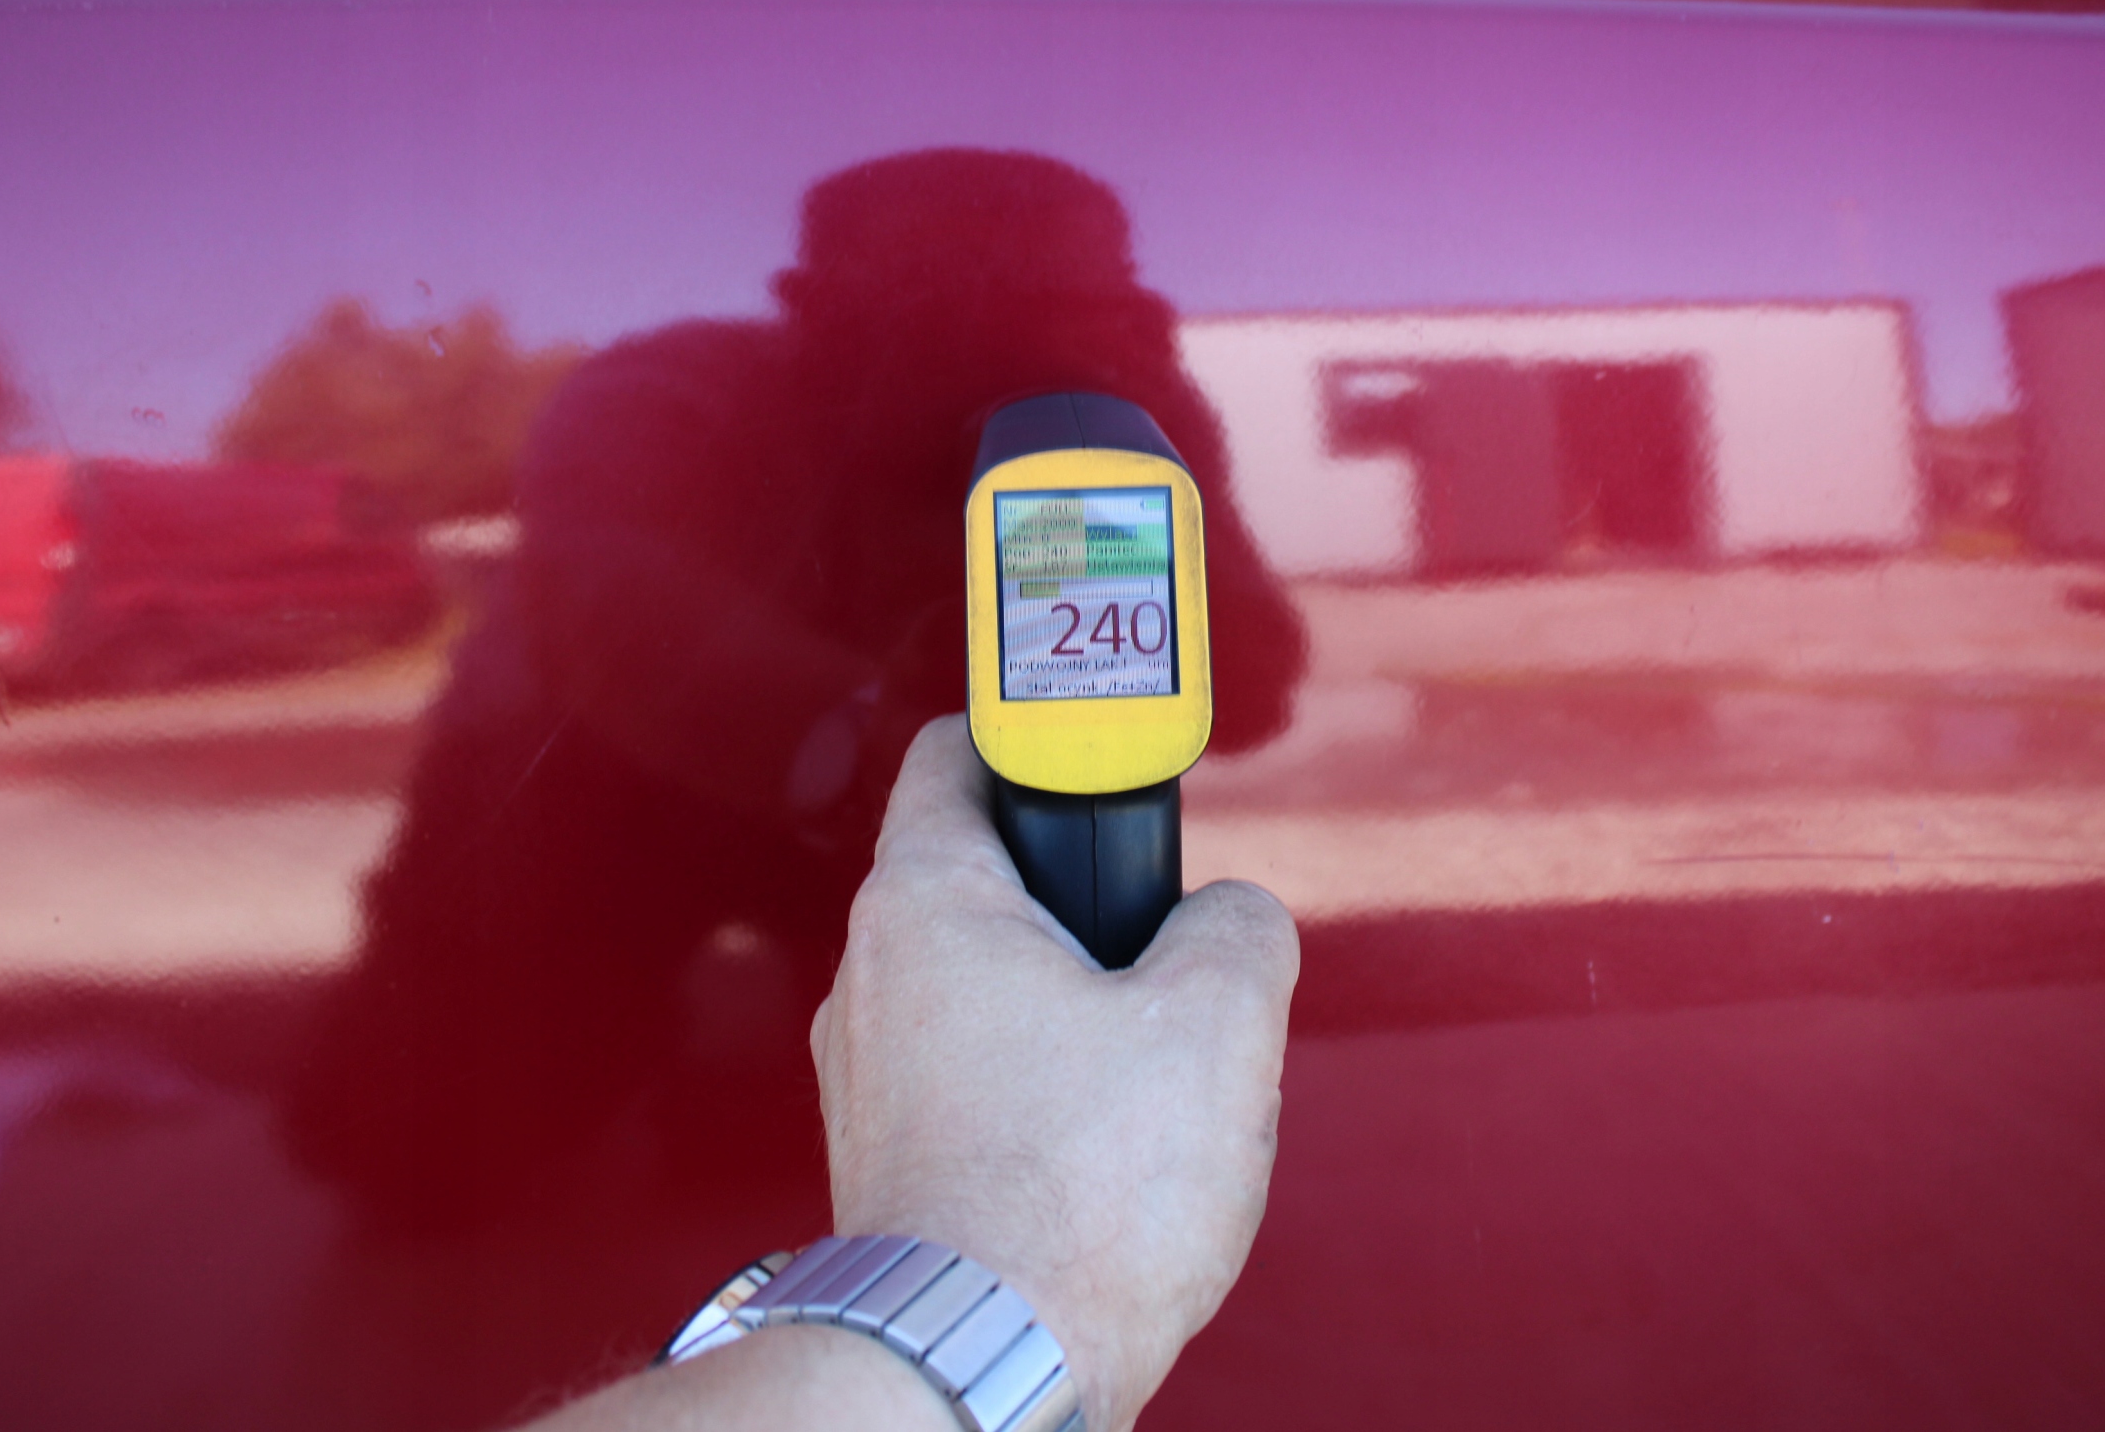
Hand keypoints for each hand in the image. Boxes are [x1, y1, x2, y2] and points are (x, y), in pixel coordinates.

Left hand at [812, 717, 1300, 1431]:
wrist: (984, 1361)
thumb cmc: (1075, 1195)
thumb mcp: (1219, 1021)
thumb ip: (1237, 929)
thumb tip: (1232, 926)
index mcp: (926, 901)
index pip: (955, 755)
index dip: (1036, 742)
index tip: (1091, 759)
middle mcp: (869, 978)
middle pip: (983, 882)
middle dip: (1083, 907)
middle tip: (1162, 944)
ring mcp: (866, 1077)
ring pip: (981, 994)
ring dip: (1068, 1014)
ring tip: (1150, 1077)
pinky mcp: (887, 1163)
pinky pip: (971, 1085)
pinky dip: (1038, 1097)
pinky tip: (1108, 1158)